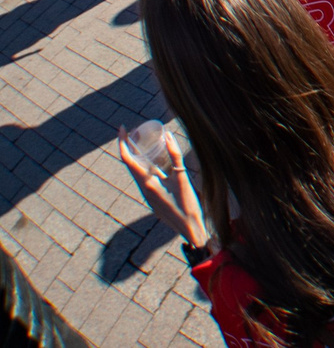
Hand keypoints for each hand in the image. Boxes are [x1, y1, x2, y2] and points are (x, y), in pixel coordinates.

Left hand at [117, 127, 210, 250]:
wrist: (188, 227)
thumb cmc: (186, 203)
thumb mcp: (182, 176)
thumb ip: (175, 156)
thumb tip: (168, 135)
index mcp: (147, 183)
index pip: (127, 158)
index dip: (122, 142)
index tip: (122, 128)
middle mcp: (143, 188)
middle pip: (130, 163)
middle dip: (129, 145)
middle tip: (134, 130)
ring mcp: (147, 193)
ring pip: (136, 170)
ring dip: (137, 155)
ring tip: (142, 141)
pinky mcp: (153, 196)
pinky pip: (144, 177)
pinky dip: (145, 164)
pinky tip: (155, 160)